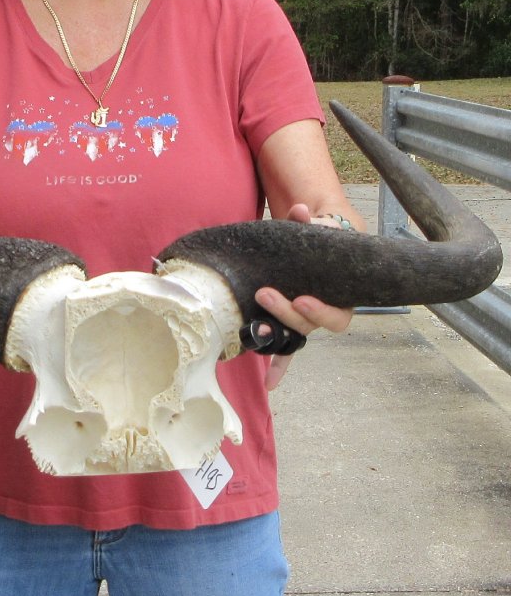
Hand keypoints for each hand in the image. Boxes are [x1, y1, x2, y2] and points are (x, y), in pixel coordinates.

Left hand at [254, 203, 353, 390]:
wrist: (316, 239)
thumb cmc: (325, 236)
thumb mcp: (322, 225)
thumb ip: (313, 221)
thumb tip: (302, 212)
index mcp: (341, 296)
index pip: (338, 315)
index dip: (321, 311)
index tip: (302, 299)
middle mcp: (322, 312)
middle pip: (310, 326)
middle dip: (287, 314)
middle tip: (266, 294)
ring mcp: (302, 319)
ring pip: (293, 336)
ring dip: (274, 335)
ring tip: (254, 328)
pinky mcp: (284, 321)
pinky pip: (283, 350)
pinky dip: (278, 366)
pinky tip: (269, 383)